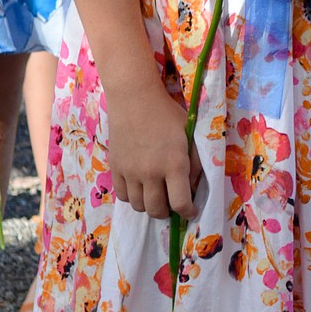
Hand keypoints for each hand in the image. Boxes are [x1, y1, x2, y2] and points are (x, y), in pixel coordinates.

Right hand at [107, 83, 202, 220]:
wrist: (135, 99)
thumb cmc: (167, 114)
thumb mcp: (190, 135)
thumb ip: (195, 163)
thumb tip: (193, 188)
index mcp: (174, 164)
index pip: (180, 203)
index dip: (187, 212)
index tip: (190, 211)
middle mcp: (151, 172)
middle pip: (157, 210)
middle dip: (168, 212)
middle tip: (172, 204)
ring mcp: (130, 172)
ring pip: (139, 206)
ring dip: (150, 206)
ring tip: (156, 196)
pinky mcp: (116, 168)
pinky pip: (123, 195)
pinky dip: (133, 197)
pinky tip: (140, 188)